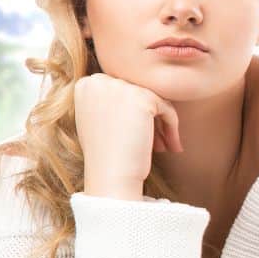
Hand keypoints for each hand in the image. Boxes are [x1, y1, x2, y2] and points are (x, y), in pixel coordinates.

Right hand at [74, 72, 182, 199]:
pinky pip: (166, 108)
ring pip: (154, 100)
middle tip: (157, 144)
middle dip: (150, 119)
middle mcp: (99, 81)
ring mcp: (120, 87)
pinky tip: (172, 147)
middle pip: (138, 93)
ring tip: (164, 146)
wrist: (111, 176)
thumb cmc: (106, 155)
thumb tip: (136, 92)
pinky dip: (171, 127)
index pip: (122, 90)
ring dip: (162, 124)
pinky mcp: (141, 97)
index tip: (139, 134)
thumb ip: (111, 101)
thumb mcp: (99, 121)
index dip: (134, 113)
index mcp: (86, 85)